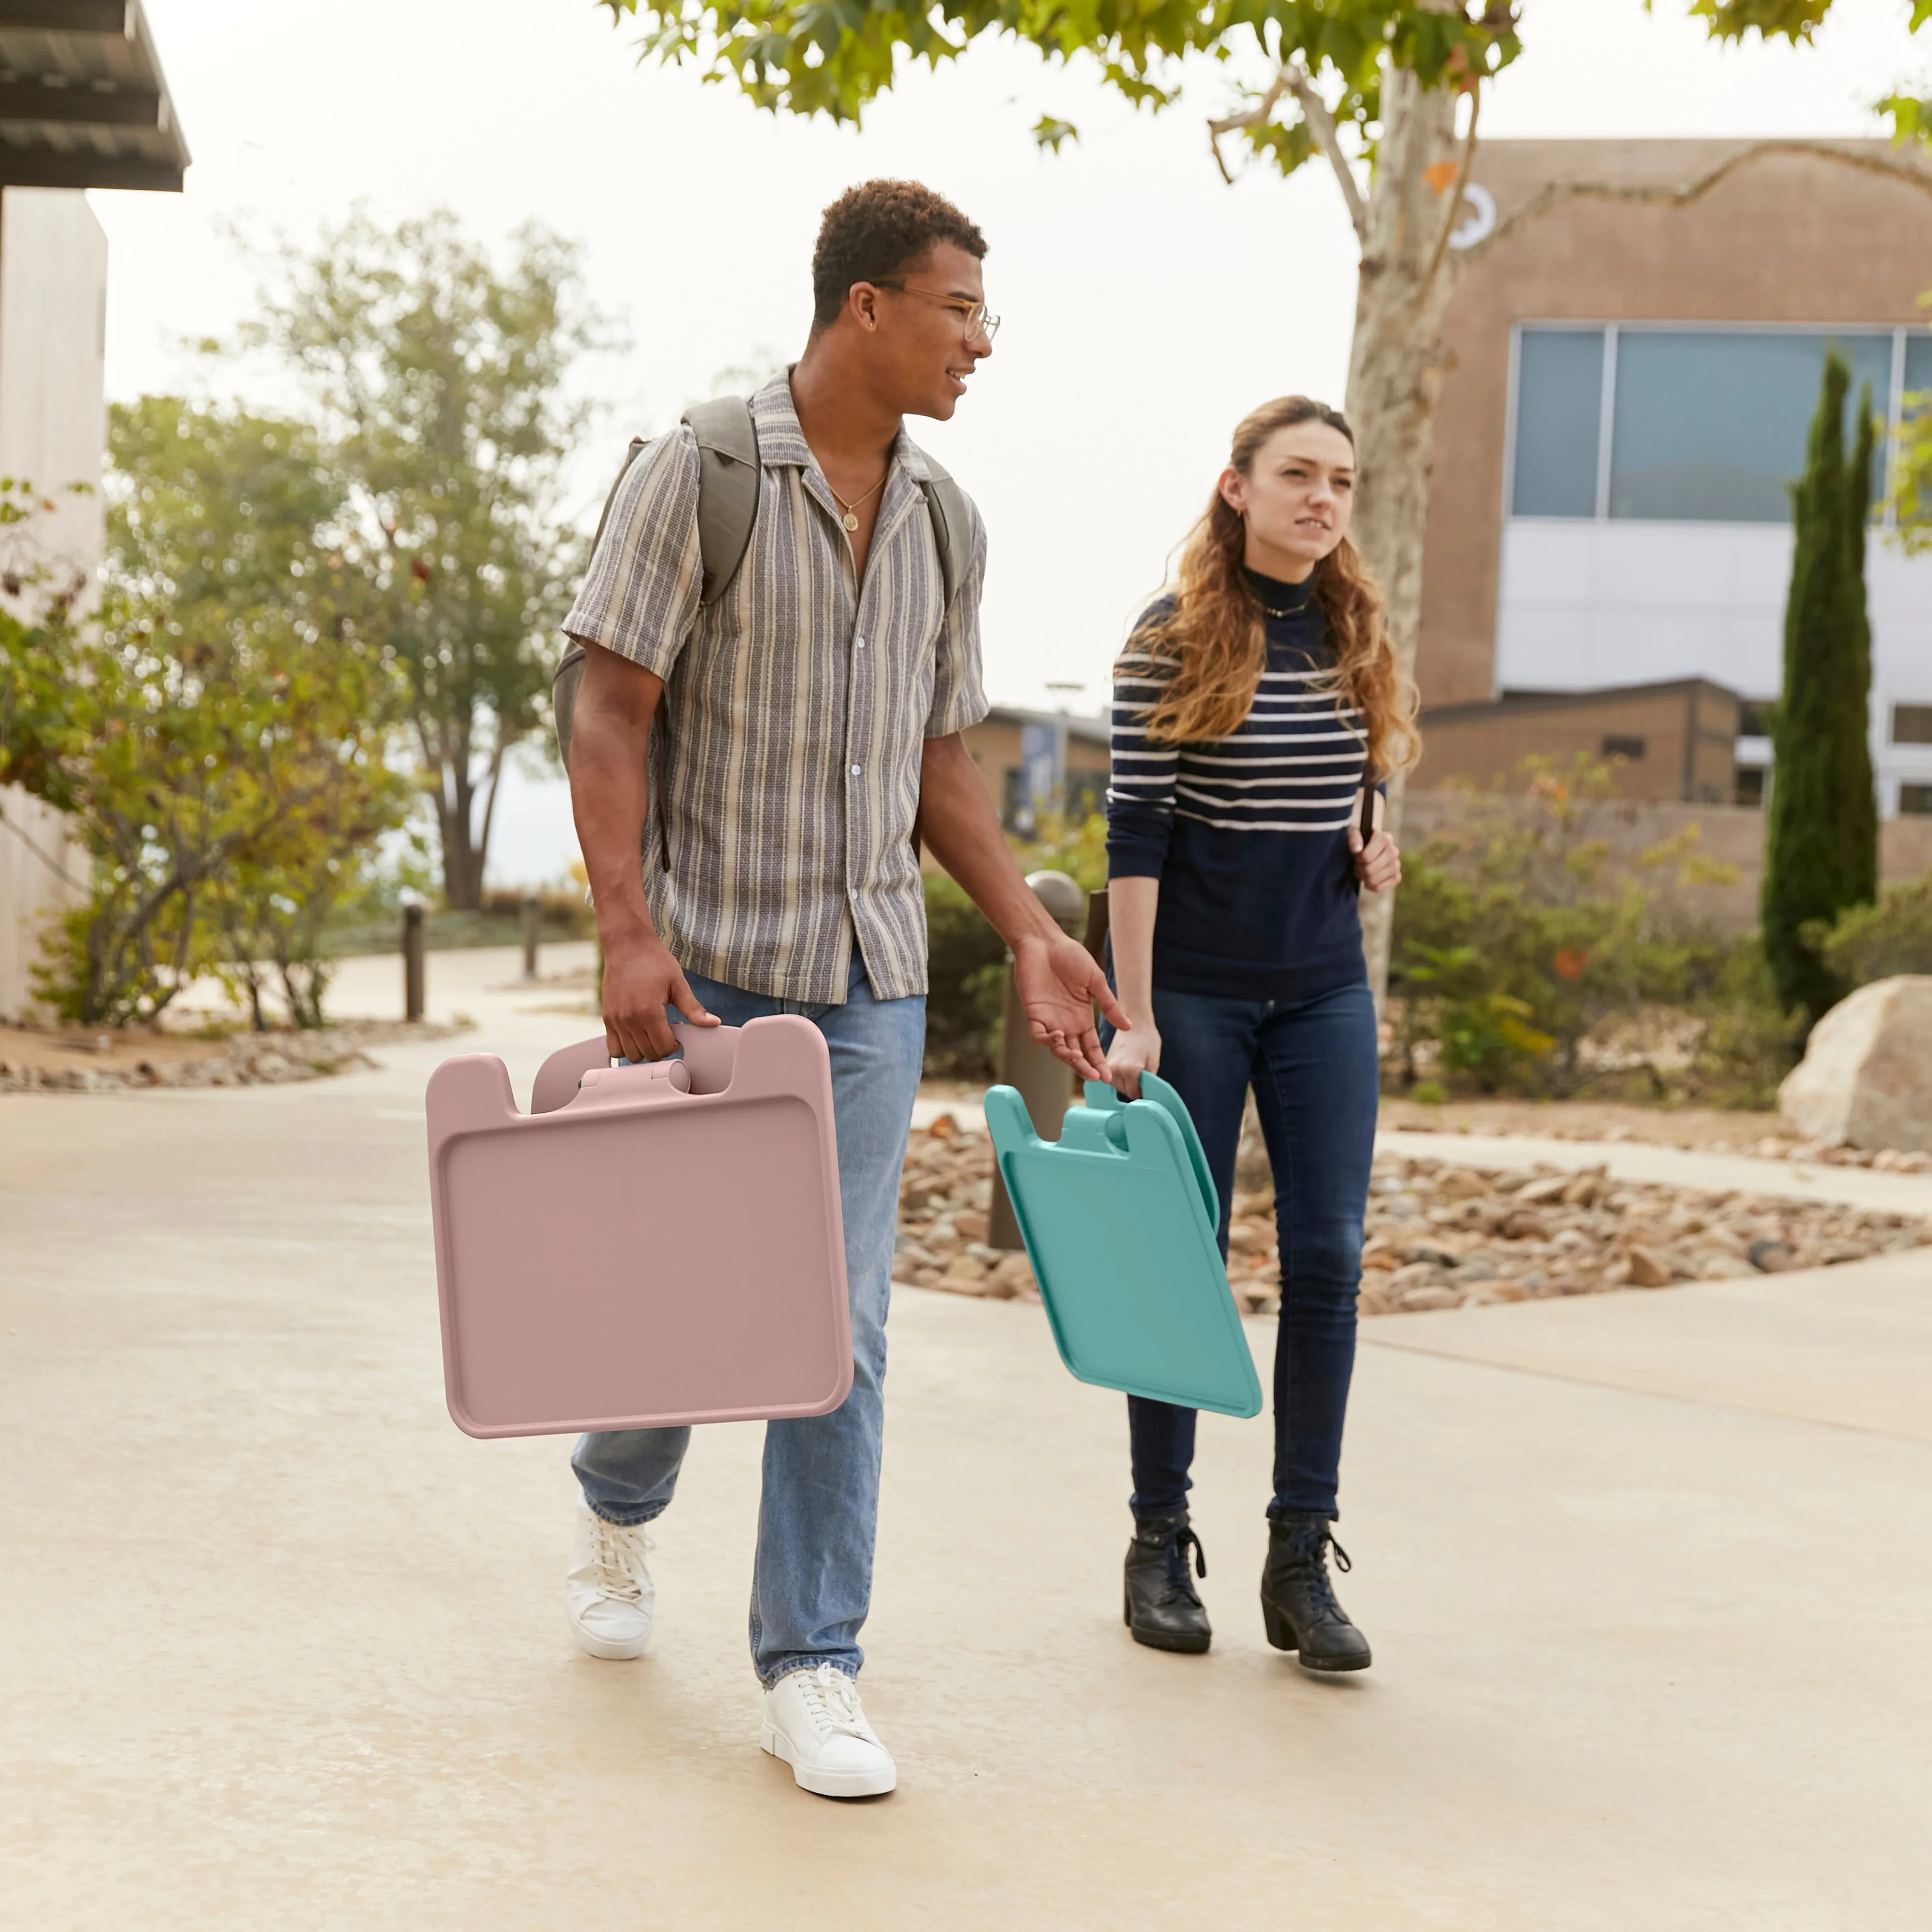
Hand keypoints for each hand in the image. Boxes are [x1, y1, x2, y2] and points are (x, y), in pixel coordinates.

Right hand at [599, 927, 718, 1062]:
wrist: (627, 945)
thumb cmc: (653, 960)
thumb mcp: (678, 983)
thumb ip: (693, 1008)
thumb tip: (712, 1023)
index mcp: (649, 1012)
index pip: (663, 1048)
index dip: (674, 1046)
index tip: (677, 1036)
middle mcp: (629, 1019)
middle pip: (648, 1054)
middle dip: (661, 1049)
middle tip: (666, 1033)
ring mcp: (615, 1020)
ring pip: (630, 1055)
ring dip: (643, 1050)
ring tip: (651, 1034)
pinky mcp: (607, 1018)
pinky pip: (613, 1047)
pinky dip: (625, 1048)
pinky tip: (636, 1035)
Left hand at [1012, 932, 1129, 1083]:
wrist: (1045, 942)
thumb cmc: (1071, 957)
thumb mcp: (1095, 981)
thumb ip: (1109, 1005)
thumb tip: (1128, 1027)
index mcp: (1083, 1018)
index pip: (1092, 1047)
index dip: (1099, 1061)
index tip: (1109, 1077)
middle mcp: (1067, 1024)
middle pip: (1077, 1054)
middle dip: (1085, 1067)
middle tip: (1095, 1077)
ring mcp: (1050, 1020)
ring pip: (1058, 1049)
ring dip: (1068, 1057)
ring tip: (1078, 1059)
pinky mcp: (1034, 1013)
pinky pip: (1039, 1034)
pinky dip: (1049, 1040)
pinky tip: (1059, 1038)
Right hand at [1105, 1013, 1160, 1100]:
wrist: (1134, 1020)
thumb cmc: (1147, 1038)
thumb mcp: (1155, 1060)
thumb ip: (1150, 1080)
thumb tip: (1148, 1096)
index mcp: (1130, 1070)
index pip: (1135, 1094)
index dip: (1143, 1092)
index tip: (1148, 1085)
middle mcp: (1115, 1070)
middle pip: (1125, 1092)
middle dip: (1135, 1087)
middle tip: (1142, 1075)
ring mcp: (1108, 1067)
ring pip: (1118, 1087)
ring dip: (1127, 1083)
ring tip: (1134, 1069)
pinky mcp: (1105, 1063)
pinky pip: (1113, 1079)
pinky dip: (1121, 1078)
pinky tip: (1127, 1068)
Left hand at [1348, 789, 1401, 892]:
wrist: (1370, 845)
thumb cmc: (1360, 838)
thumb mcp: (1353, 833)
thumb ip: (1354, 838)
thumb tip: (1357, 850)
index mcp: (1385, 838)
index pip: (1366, 856)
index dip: (1358, 859)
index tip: (1356, 856)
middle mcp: (1393, 851)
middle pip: (1370, 869)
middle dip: (1359, 869)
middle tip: (1357, 865)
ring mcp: (1396, 865)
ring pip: (1375, 880)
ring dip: (1364, 878)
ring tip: (1362, 871)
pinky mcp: (1396, 876)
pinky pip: (1381, 887)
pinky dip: (1371, 886)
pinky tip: (1368, 880)